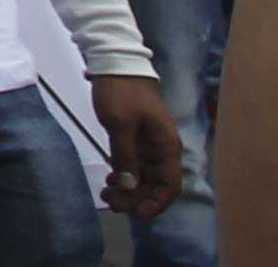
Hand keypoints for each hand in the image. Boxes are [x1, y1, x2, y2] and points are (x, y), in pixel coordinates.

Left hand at [89, 76, 182, 218]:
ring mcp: (148, 144)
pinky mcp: (134, 138)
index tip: (139, 214)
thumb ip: (126, 156)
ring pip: (143, 176)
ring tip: (106, 195)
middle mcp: (162, 148)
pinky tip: (110, 181)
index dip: (158, 202)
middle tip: (112, 204)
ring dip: (129, 189)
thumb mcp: (120, 124)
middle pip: (156, 184)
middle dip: (137, 198)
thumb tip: (131, 186)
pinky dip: (124, 175)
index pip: (171, 184)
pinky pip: (134, 165)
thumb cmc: (121, 91)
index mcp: (166, 145)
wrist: (114, 62)